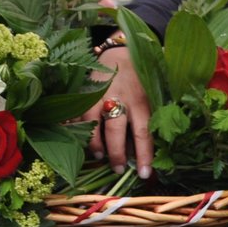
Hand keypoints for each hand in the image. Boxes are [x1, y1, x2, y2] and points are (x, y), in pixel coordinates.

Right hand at [85, 47, 152, 178]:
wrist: (121, 52)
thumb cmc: (142, 78)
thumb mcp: (153, 95)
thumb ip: (150, 117)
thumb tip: (149, 147)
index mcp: (141, 101)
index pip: (143, 133)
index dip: (144, 156)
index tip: (145, 174)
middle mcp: (119, 98)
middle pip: (115, 131)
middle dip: (115, 154)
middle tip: (118, 168)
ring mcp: (98, 95)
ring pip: (91, 123)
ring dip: (93, 143)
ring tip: (98, 155)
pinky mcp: (83, 92)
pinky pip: (75, 115)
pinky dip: (74, 129)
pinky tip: (76, 140)